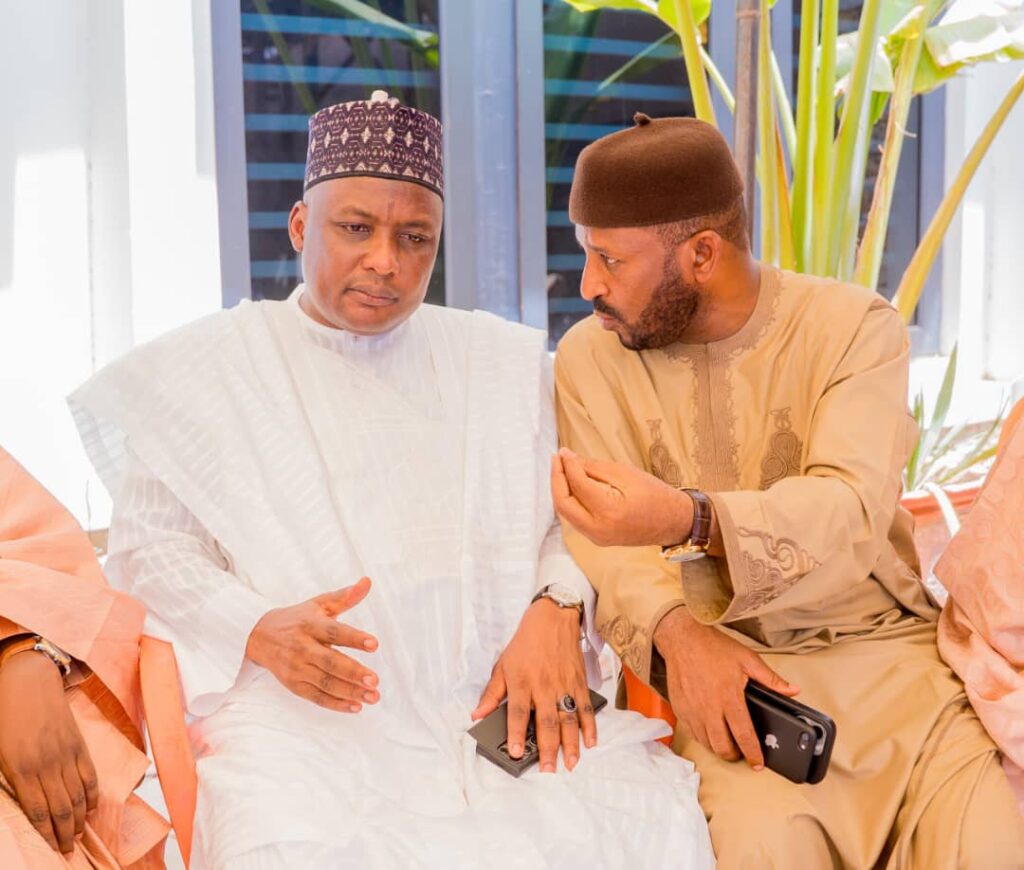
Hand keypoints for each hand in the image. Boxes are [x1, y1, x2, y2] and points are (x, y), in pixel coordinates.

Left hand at [0, 651, 97, 853]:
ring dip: (79, 819)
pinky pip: (89, 774)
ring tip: (78, 834)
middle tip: (68, 850)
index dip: (47, 834)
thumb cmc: (5, 715)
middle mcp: (47, 765)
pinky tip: (90, 808)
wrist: (28, 680)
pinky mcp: (78, 743)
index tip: (52, 849)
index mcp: (22, 769)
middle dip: (66, 833)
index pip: (39, 811)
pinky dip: (91, 794)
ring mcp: (66, 754)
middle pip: (62, 808)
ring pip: (77, 795)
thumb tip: (20, 801)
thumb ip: (10, 778)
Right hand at [245, 577, 379, 712]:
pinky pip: (316, 697)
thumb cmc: (297, 618)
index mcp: (310, 624)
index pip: (334, 632)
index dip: (354, 638)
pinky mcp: (293, 685)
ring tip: (372, 697)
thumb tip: (367, 582)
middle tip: (374, 680)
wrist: (258, 636)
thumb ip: (345, 596)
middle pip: (329, 662)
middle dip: (353, 672)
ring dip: (349, 692)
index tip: (374, 644)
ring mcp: (296, 668)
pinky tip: (355, 707)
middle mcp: (301, 647)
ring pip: (324, 683)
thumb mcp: (319, 604)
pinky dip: (335, 704)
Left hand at [471, 599, 595, 771]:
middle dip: (547, 748)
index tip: (514, 752)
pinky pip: (584, 707)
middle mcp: (543, 685)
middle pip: (546, 721)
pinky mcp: (578, 682)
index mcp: (522, 682)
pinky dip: (589, 725)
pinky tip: (590, 741)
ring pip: (568, 718)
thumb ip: (492, 693)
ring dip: (570, 743)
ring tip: (570, 763)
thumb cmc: (526, 643)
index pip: (517, 712)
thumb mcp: (503, 664)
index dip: (515, 733)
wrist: (552, 618)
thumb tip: (478, 714)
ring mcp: (563, 684)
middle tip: (548, 769)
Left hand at [551, 448, 692, 546]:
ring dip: (561, 489)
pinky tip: (573, 484)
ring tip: (562, 468)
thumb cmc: (655, 494)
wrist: (673, 521)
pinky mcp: (597, 539)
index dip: (567, 466)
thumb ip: (594, 467)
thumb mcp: (626, 473)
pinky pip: (575, 518)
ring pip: (566, 512)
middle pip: (562, 503)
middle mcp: (599, 529)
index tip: (563, 451)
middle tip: (557, 459)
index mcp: (609, 511)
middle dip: (556, 479)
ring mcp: (597, 538)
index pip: (577, 485)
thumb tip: (568, 458)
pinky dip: (570, 500)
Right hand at [654, 607, 798, 768]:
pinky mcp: (680, 709)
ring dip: (718, 747)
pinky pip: (692, 733)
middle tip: (742, 752)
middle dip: (735, 755)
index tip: (758, 763)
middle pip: (722, 747)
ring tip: (727, 741)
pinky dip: (703, 737)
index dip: (753, 753)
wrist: (682, 639)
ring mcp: (692, 711)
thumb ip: (771, 679)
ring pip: (706, 743)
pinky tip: (710, 729)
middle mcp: (709, 709)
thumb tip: (792, 691)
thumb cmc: (713, 648)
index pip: (744, 735)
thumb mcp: (748, 659)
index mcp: (729, 698)